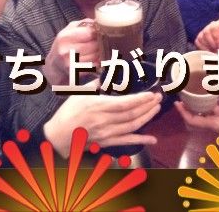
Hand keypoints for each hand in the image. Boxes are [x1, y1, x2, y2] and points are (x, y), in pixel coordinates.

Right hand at [43, 90, 161, 156]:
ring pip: (133, 126)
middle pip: (132, 113)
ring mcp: (108, 133)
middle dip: (148, 105)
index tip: (151, 93)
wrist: (59, 136)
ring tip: (157, 108)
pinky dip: (141, 140)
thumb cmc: (68, 113)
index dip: (141, 99)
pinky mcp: (108, 142)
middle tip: (159, 97)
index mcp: (99, 106)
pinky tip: (153, 139)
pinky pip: (127, 141)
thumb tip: (106, 75)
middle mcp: (106, 120)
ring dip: (147, 117)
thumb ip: (95, 84)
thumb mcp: (80, 93)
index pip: (126, 103)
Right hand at [44, 19, 98, 83]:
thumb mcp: (69, 29)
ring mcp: (71, 64)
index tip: (98, 33)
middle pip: (95, 45)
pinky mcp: (77, 73)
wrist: (54, 65)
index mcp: (64, 38)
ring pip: (96, 55)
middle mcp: (66, 51)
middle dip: (99, 43)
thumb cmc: (65, 44)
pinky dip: (97, 62)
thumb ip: (84, 23)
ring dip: (99, 53)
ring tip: (94, 51)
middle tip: (98, 43)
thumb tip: (99, 21)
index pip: (90, 33)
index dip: (97, 32)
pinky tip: (93, 60)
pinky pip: (95, 65)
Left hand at [175, 90, 218, 135]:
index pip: (191, 120)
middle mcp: (211, 123)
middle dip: (187, 109)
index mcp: (210, 123)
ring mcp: (217, 122)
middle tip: (183, 98)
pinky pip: (212, 111)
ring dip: (197, 106)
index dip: (182, 112)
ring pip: (203, 114)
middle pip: (194, 118)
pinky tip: (210, 95)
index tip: (177, 103)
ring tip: (194, 94)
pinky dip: (209, 104)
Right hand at [195, 7, 218, 54]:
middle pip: (207, 32)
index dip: (218, 38)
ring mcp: (205, 31)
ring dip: (209, 46)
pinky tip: (210, 50)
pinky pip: (198, 41)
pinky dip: (203, 48)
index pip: (215, 28)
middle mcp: (212, 25)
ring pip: (202, 37)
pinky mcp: (199, 38)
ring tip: (215, 50)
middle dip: (214, 43)